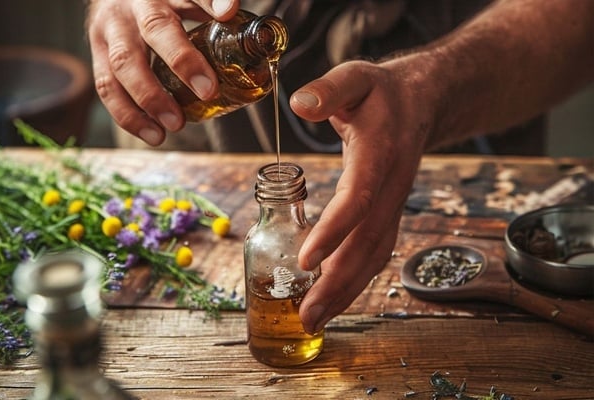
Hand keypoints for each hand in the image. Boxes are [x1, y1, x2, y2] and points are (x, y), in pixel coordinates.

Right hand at [86, 0, 239, 144]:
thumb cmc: (158, 1)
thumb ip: (208, 4)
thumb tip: (231, 13)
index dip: (209, 2)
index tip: (227, 14)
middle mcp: (133, 5)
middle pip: (154, 28)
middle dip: (181, 60)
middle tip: (207, 91)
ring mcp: (110, 29)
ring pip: (122, 63)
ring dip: (149, 98)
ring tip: (174, 125)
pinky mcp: (97, 53)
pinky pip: (107, 86)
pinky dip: (129, 115)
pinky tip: (151, 134)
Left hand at [290, 57, 436, 333]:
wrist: (423, 105)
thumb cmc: (382, 92)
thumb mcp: (356, 77)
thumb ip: (330, 89)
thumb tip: (299, 104)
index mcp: (379, 154)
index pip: (357, 199)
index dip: (334, 231)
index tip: (306, 260)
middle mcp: (390, 188)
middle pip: (368, 243)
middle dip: (338, 282)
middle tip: (307, 315)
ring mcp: (392, 205)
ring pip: (374, 255)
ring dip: (346, 291)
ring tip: (314, 319)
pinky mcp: (387, 213)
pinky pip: (374, 253)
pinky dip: (355, 280)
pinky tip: (333, 298)